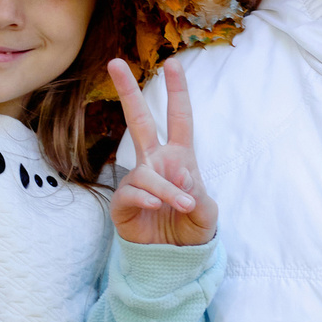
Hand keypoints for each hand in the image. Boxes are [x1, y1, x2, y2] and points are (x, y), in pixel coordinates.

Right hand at [108, 59, 216, 246]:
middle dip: (128, 92)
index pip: (179, 118)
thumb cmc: (192, 227)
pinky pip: (134, 193)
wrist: (174, 258)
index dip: (177, 91)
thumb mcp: (207, 211)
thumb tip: (179, 176)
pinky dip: (149, 199)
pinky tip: (157, 208)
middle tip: (114, 62)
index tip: (173, 63)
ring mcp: (137, 180)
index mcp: (179, 157)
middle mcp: (155, 162)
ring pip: (147, 173)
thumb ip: (197, 192)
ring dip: (168, 190)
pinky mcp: (123, 202)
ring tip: (185, 206)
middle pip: (139, 121)